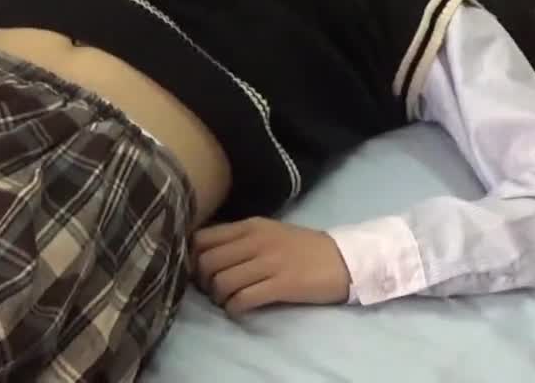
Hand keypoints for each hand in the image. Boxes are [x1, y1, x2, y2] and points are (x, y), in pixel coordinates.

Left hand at [192, 216, 350, 314]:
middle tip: (212, 290)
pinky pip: (243, 299)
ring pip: (222, 281)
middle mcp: (255, 241)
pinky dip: (234, 308)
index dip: (192, 257)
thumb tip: (204, 253)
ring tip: (227, 300)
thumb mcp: (267, 232)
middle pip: (207, 262)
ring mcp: (269, 262)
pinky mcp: (282, 285)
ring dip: (218, 297)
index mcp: (249, 226)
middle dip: (203, 281)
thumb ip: (238, 239)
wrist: (342, 259)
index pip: (202, 238)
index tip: (198, 271)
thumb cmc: (301, 247)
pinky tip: (239, 309)